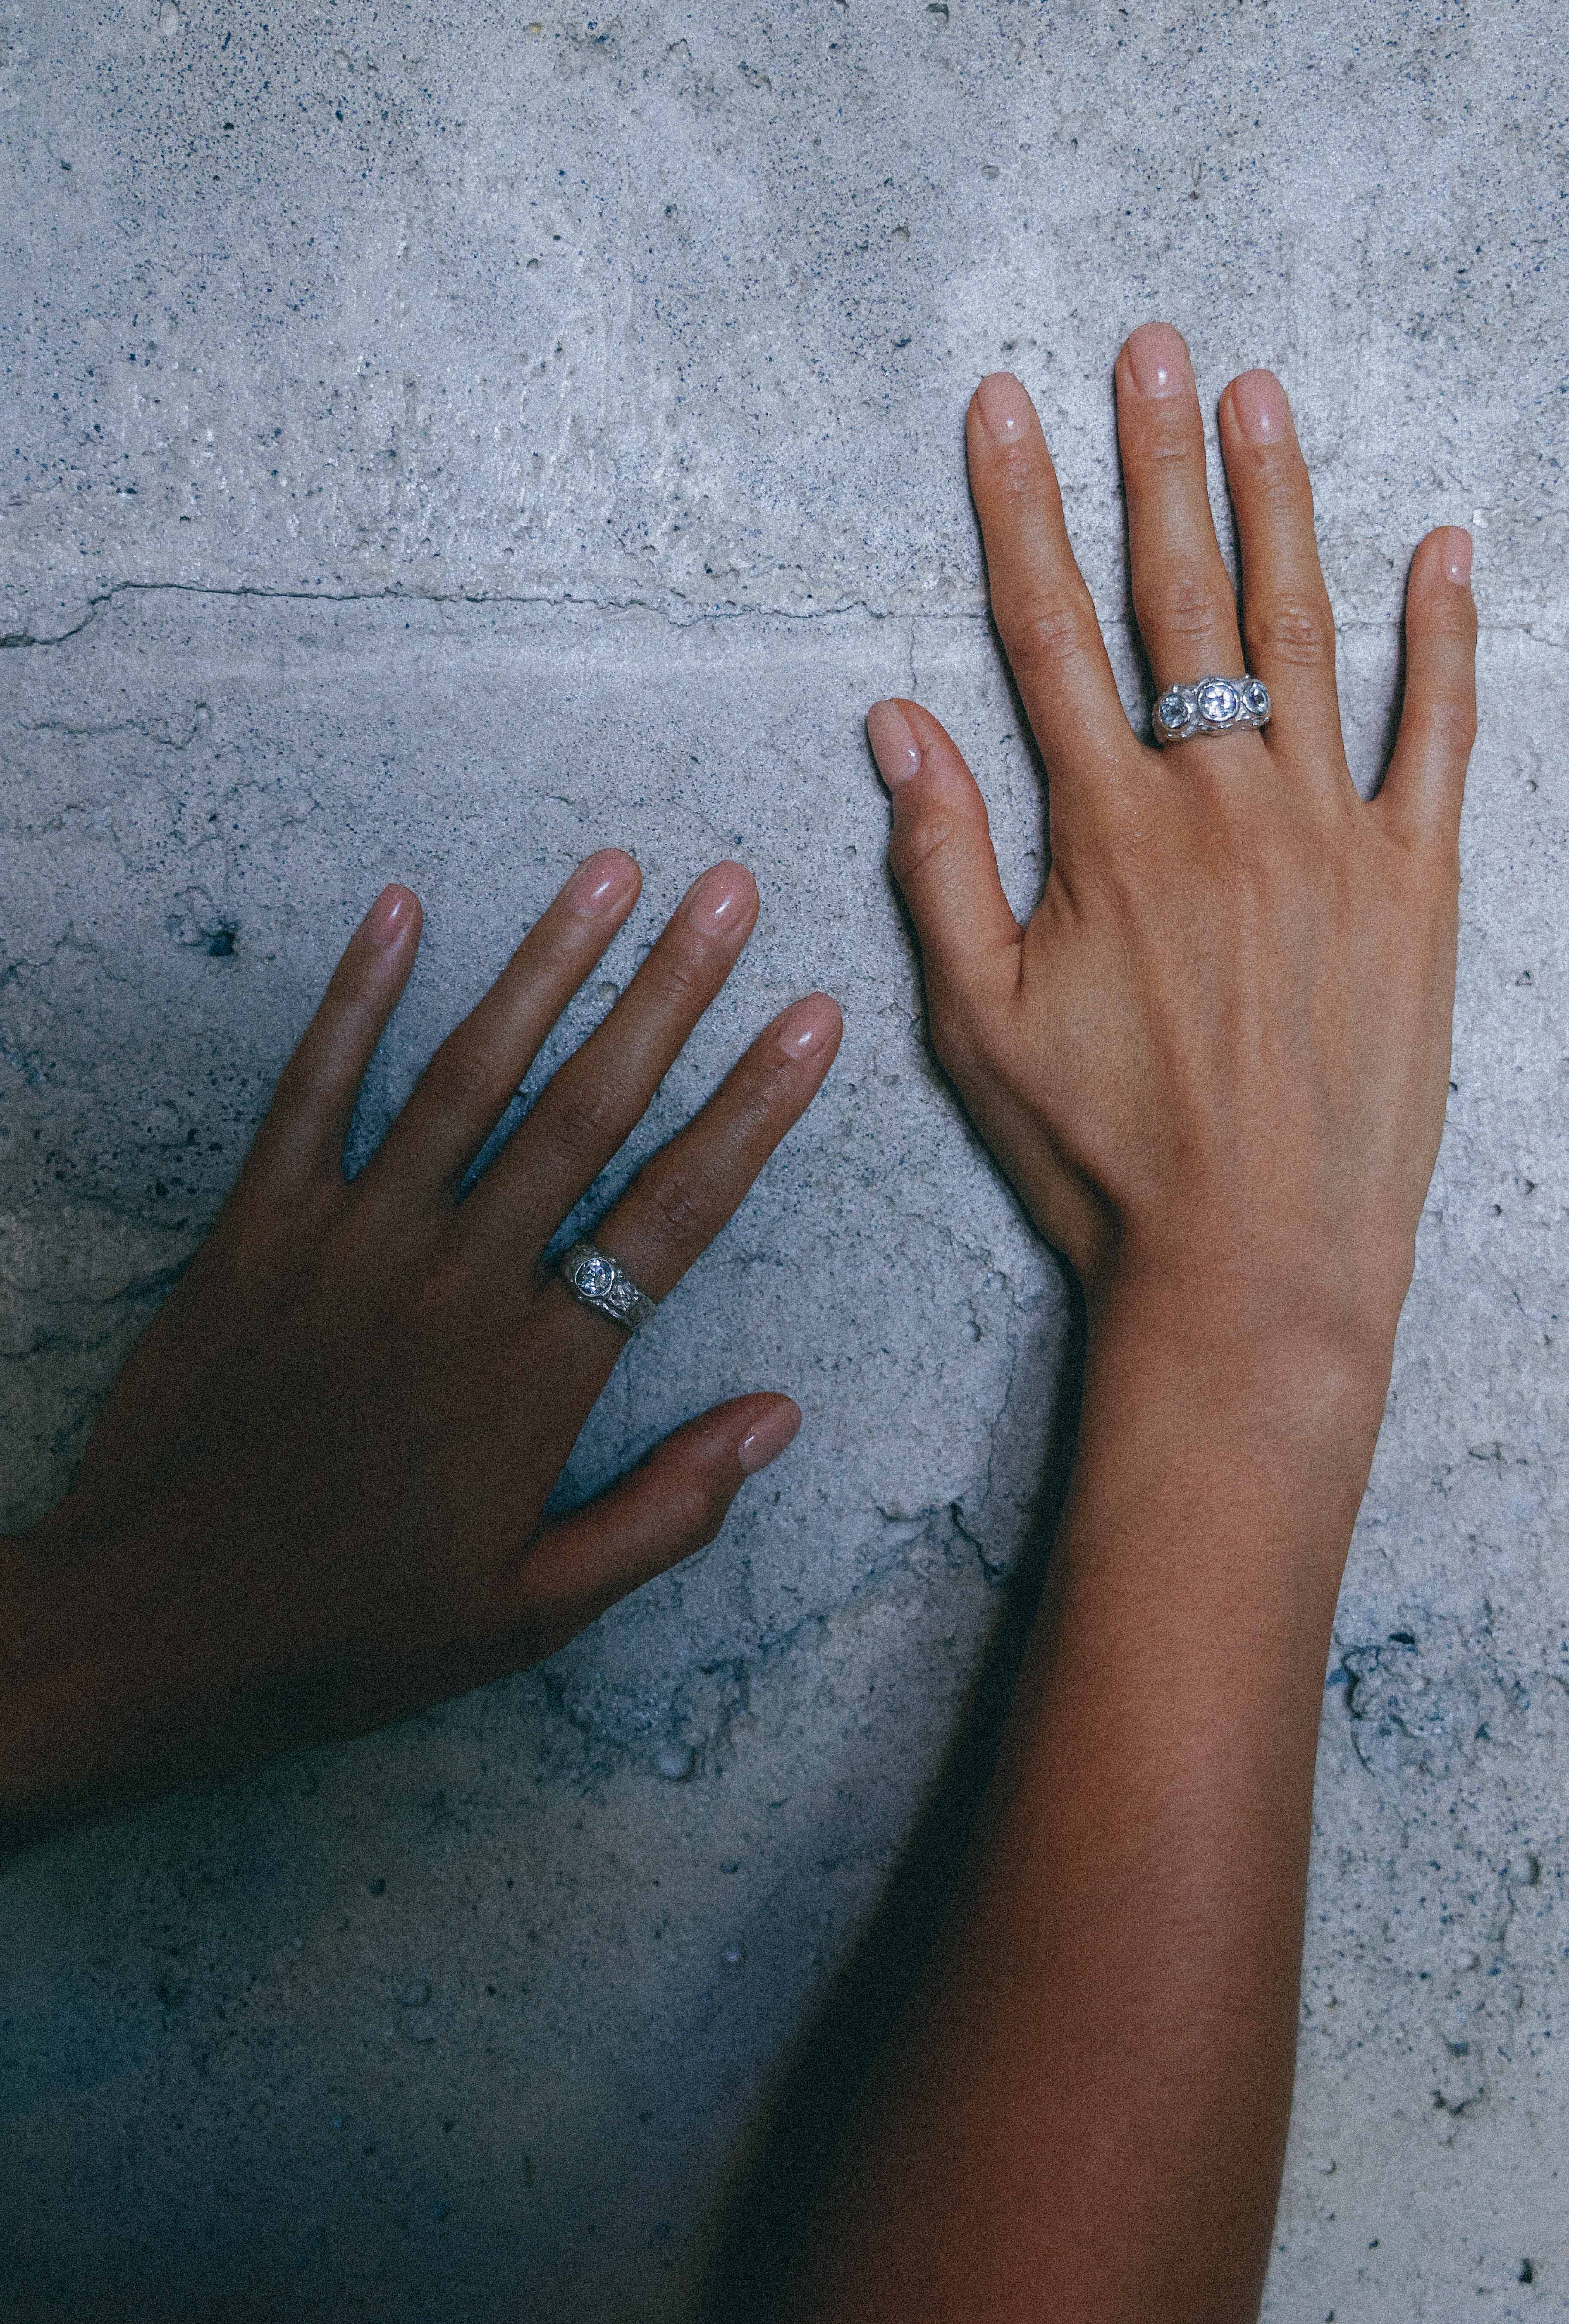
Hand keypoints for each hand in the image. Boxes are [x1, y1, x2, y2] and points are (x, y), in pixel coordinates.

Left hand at [3, 854, 839, 1822]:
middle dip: (669, 992)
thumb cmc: (351, 1631)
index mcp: (537, 1372)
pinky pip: (311, 1094)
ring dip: (544, 966)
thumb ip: (664, 1513)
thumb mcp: (532, 1614)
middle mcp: (456, 1282)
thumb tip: (777, 1419)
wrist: (154, 1633)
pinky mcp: (256, 1233)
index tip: (810, 1022)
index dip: (752, 1109)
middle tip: (729, 891)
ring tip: (609, 871)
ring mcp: (351, 1244)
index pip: (672, 1213)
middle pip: (586, 1111)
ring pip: (466, 1078)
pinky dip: (353, 999)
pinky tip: (399, 911)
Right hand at [867, 322, 1475, 1365]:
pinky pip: (1441, 736)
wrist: (1252, 1263)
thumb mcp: (980, 1023)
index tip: (1005, 405)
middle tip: (1151, 345)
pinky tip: (1446, 548)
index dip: (1019, 508)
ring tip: (1261, 397)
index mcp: (1107, 836)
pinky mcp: (1416, 886)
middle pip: (1179, 600)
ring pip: (1304, 636)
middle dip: (1155, 462)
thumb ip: (938, 864)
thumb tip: (894, 725)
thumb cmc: (1104, 1156)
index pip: (1046, 632)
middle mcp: (1219, 810)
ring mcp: (1330, 837)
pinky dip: (1446, 639)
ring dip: (1280, 507)